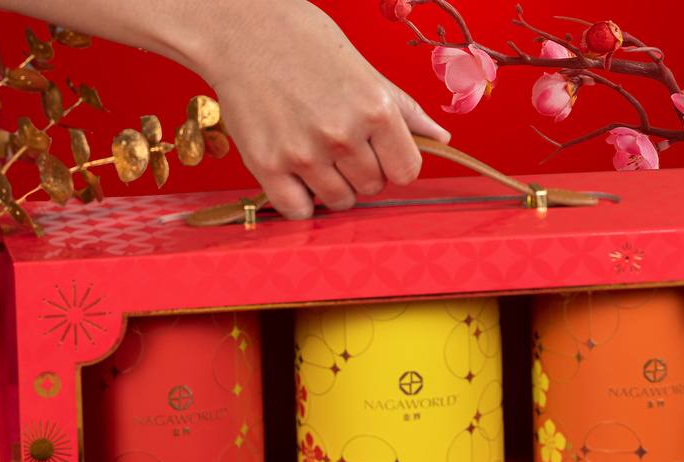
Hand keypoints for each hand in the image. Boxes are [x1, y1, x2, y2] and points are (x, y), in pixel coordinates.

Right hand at [198, 1, 450, 218]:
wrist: (241, 29)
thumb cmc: (305, 43)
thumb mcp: (365, 70)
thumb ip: (405, 110)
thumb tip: (442, 138)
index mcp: (375, 108)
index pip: (407, 171)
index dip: (394, 163)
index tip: (378, 149)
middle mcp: (342, 134)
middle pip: (373, 187)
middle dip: (362, 170)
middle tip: (338, 141)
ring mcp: (304, 153)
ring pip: (340, 201)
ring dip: (333, 185)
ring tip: (316, 151)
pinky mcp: (267, 165)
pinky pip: (300, 210)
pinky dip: (302, 199)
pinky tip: (296, 174)